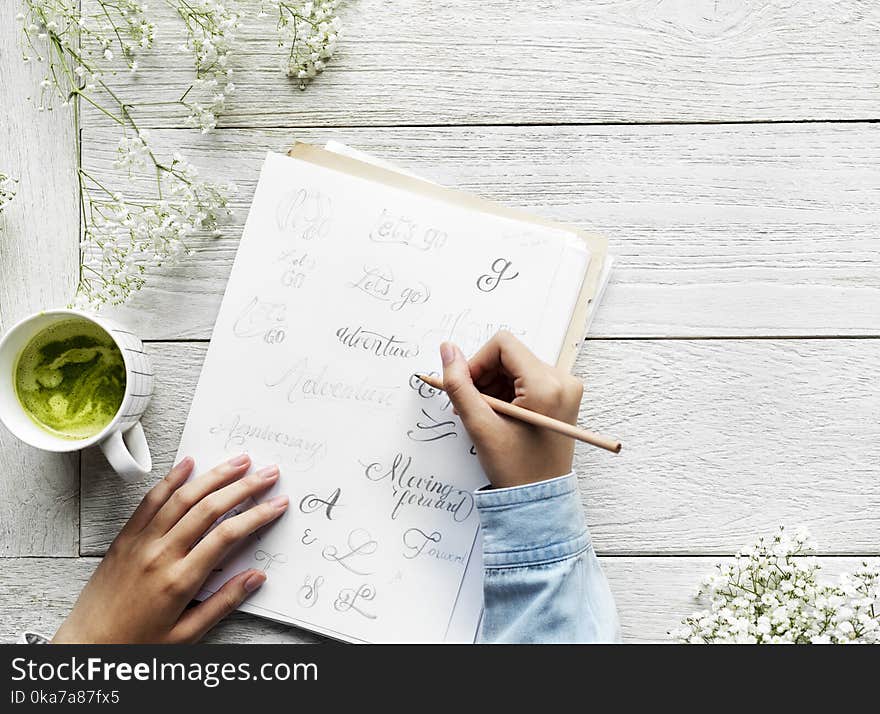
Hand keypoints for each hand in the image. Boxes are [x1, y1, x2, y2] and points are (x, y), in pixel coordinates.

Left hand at [52, 455, 288, 643]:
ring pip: (182, 497)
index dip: (257, 515)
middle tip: (266, 474)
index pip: (227, 536)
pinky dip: (171, 479)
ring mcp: (141, 542)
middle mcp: (161, 554)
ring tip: (238, 462)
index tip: (277, 503)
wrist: (86, 646)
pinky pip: (150, 501)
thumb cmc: (135, 645)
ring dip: (214, 475)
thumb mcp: (186, 635)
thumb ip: (223, 603)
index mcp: (180, 580)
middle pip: (209, 508)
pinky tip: (188, 464)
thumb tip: (255, 578)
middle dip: (243, 487)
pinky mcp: (125, 538)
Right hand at [440, 331, 583, 488]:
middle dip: (484, 377)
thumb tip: (447, 350)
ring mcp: (566, 388)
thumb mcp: (481, 426)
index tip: (466, 388)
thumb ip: (459, 385)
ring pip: (515, 366)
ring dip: (493, 385)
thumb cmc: (515, 469)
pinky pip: (526, 378)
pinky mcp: (562, 396)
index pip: (503, 345)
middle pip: (510, 355)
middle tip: (472, 406)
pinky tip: (499, 414)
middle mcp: (563, 381)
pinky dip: (506, 391)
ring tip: (485, 414)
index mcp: (548, 386)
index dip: (476, 362)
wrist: (540, 500)